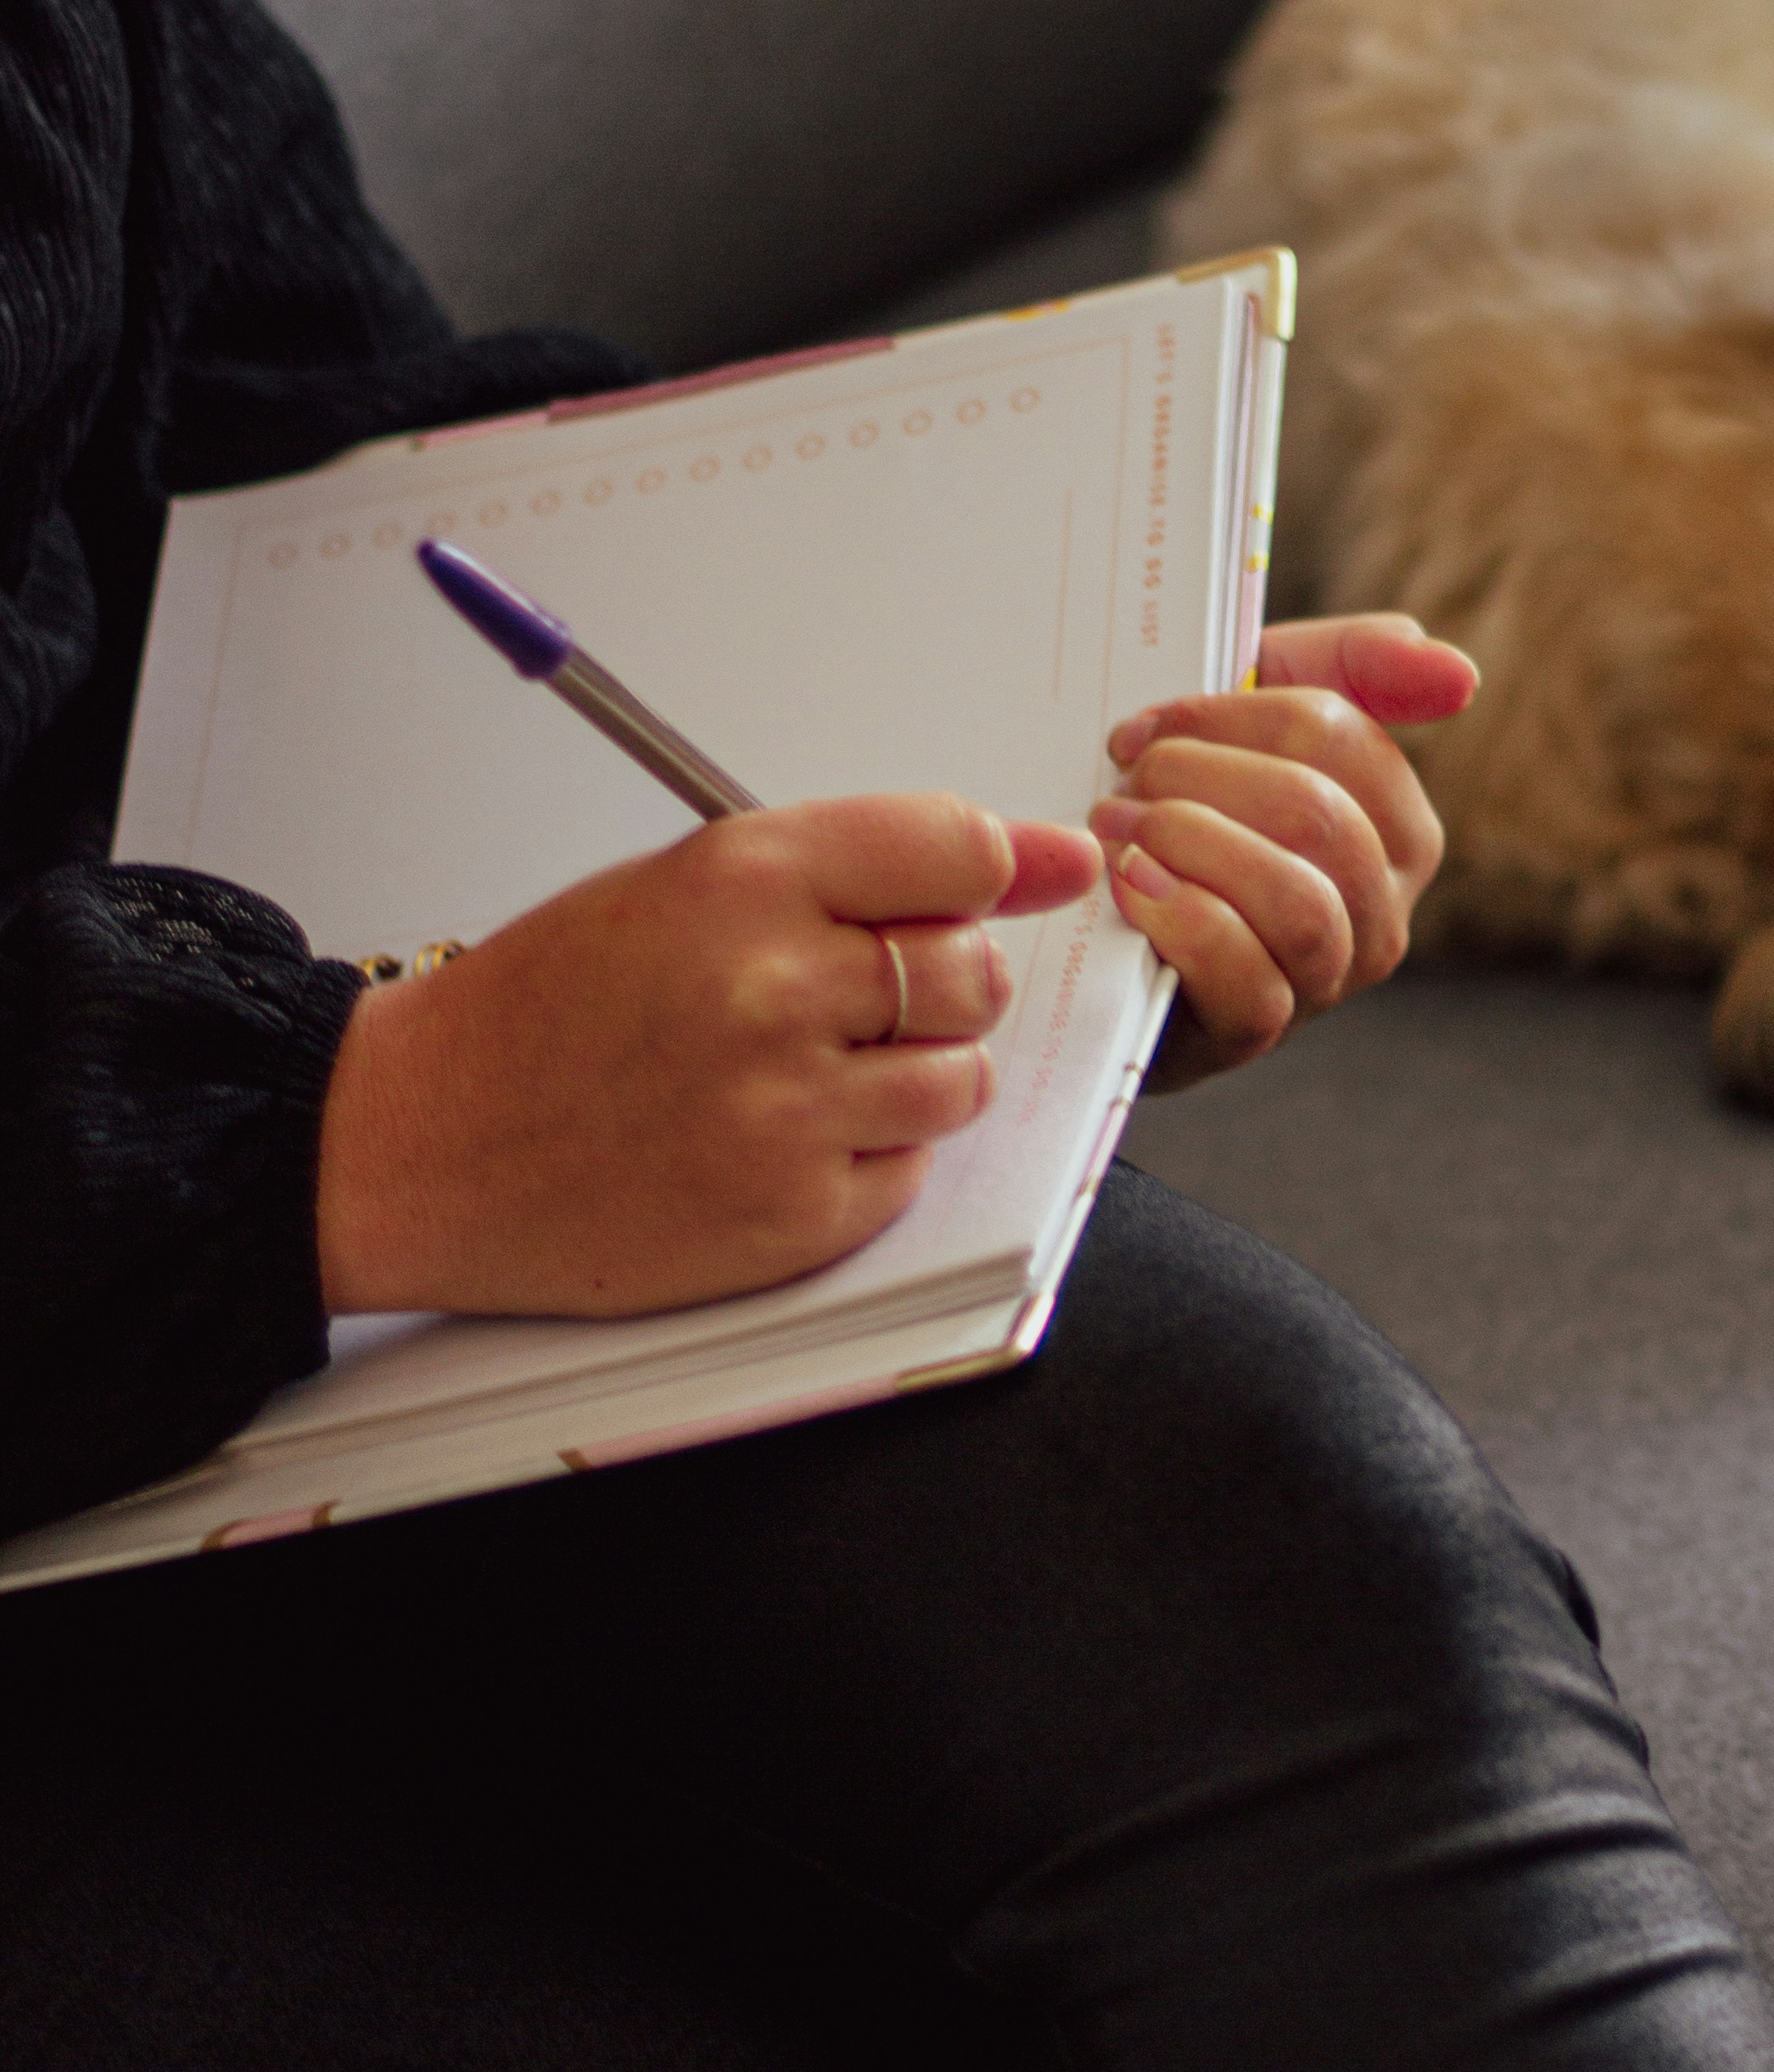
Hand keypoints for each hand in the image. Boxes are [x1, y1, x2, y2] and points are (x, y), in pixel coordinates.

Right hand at [316, 796, 1100, 1317]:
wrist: (421, 1143)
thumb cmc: (546, 1008)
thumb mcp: (683, 886)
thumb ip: (866, 867)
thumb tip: (1053, 859)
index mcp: (743, 879)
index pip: (959, 851)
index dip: (987, 873)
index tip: (991, 888)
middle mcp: (774, 991)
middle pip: (972, 972)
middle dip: (931, 982)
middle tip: (838, 997)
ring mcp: (787, 1114)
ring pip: (963, 1078)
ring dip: (910, 1075)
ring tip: (803, 1073)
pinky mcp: (792, 1220)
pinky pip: (912, 1173)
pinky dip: (867, 1159)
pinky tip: (776, 1139)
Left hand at [1098, 614, 1479, 1091]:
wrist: (1097, 917)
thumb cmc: (1192, 796)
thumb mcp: (1260, 705)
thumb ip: (1359, 662)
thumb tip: (1458, 674)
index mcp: (1399, 826)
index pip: (1338, 736)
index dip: (1226, 718)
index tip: (1144, 728)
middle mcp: (1384, 909)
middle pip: (1316, 815)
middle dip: (1198, 781)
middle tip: (1122, 784)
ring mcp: (1328, 979)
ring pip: (1300, 904)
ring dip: (1190, 848)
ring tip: (1120, 833)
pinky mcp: (1260, 1032)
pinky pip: (1250, 981)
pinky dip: (1182, 922)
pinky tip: (1133, 889)